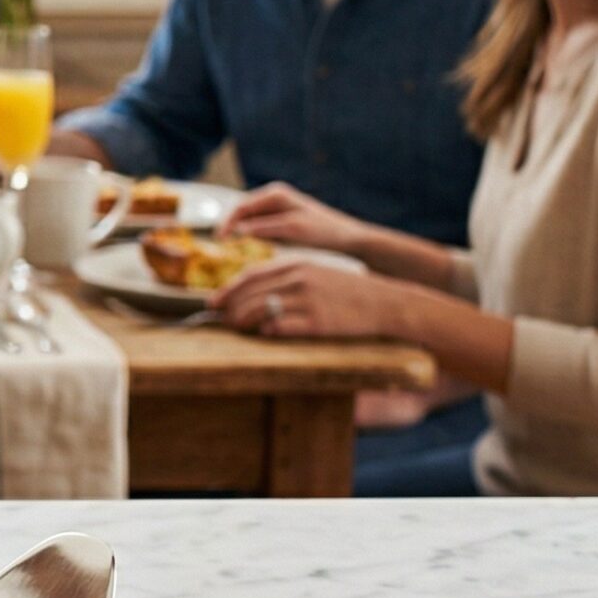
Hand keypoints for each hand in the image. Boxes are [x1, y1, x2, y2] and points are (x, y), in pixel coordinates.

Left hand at [214, 258, 402, 338]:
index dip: (228, 289)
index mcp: (297, 264)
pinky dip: (268, 331)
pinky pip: (281, 328)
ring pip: (260, 310)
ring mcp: (308, 301)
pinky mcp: (318, 322)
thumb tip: (253, 290)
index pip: (251, 275)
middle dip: (230, 308)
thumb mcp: (315, 272)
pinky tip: (265, 333)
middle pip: (250, 293)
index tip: (213, 301)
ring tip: (239, 328)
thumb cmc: (346, 290)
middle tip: (222, 319)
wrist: (384, 301)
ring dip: (244, 321)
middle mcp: (300, 279)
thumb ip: (286, 277)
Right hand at [220, 182, 367, 253]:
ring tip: (232, 249)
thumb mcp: (293, 230)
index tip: (219, 240)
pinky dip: (251, 236)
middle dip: (231, 227)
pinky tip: (250, 248)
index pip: (241, 206)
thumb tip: (238, 230)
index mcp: (275, 194)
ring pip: (248, 220)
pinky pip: (258, 226)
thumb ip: (265, 228)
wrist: (348, 239)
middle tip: (223, 247)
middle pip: (242, 211)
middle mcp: (274, 197)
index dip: (227, 223)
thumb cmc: (324, 232)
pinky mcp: (281, 219)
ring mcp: (277, 208)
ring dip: (240, 232)